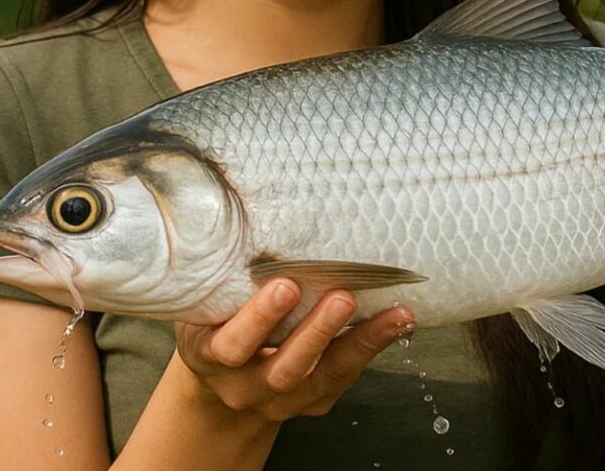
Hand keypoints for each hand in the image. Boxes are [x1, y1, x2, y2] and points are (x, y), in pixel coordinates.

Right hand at [174, 280, 414, 421]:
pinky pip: (343, 378)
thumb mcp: (205, 304)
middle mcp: (244, 387)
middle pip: (283, 370)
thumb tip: (235, 203)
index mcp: (211, 357)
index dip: (258, 319)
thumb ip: (223, 277)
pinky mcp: (314, 402)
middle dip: (315, 334)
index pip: (232, 346)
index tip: (284, 286)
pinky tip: (399, 323)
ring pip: (321, 379)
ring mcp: (281, 400)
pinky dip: (372, 348)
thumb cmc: (216, 321)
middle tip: (343, 297)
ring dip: (358, 344)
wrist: (223, 380)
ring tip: (393, 315)